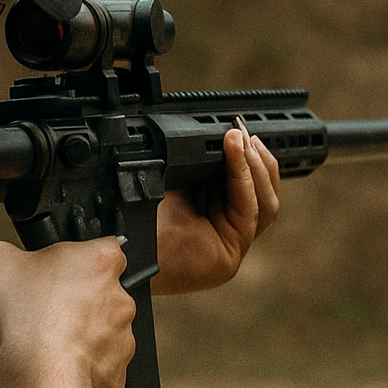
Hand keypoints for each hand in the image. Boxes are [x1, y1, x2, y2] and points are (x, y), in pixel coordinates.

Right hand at [0, 238, 136, 387]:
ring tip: (40, 344)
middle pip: (97, 293)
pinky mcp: (117, 374)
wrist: (43, 382)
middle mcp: (121, 298)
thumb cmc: (27, 321)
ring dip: (74, 337)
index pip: (100, 247)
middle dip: (71, 302)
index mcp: (100, 260)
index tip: (53, 271)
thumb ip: (6, 252)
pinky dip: (74, 368)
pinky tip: (48, 367)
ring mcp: (122, 339)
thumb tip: (5, 258)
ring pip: (97, 333)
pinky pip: (94, 367)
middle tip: (40, 311)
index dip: (73, 259)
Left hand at [152, 117, 281, 294]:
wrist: (123, 245)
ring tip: (241, 139)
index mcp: (215, 215)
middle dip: (257, 158)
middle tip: (242, 131)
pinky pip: (249, 211)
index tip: (240, 129)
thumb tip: (229, 135)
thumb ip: (205, 165)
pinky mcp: (229, 257)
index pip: (249, 185)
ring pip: (265, 203)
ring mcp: (230, 248)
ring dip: (255, 166)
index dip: (251, 158)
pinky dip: (244, 178)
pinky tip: (235, 154)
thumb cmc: (140, 217)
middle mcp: (226, 233)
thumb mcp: (179, 181)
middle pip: (264, 193)